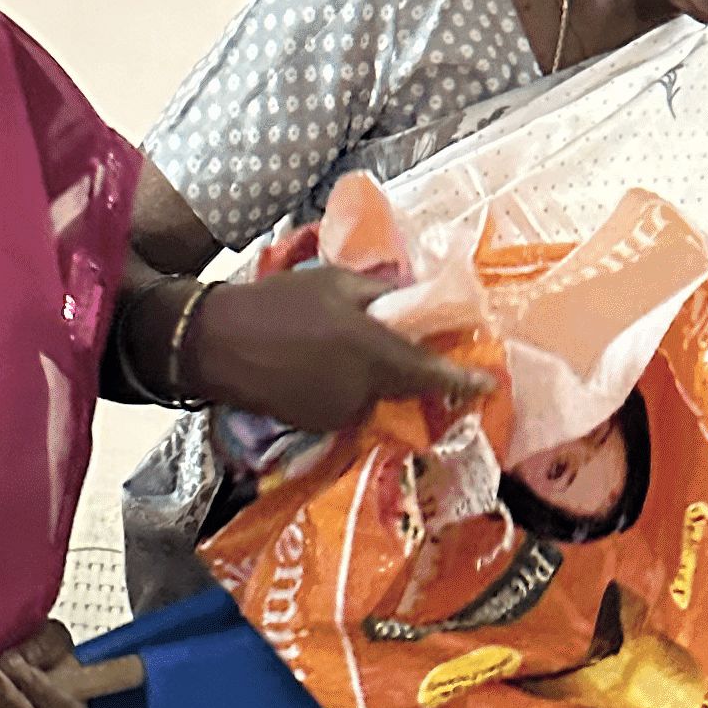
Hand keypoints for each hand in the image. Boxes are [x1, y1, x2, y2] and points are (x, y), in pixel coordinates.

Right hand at [191, 265, 492, 440]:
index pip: (431, 373)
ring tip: (334, 346)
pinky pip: (346, 405)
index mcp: (375, 352)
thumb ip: (381, 294)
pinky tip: (315, 365)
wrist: (219, 343)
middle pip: (403, 384)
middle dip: (406, 367)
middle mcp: (365, 390)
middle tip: (389, 340)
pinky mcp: (319, 424)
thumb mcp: (336, 283)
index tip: (488, 385)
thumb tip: (412, 296)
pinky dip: (343, 388)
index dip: (463, 381)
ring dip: (369, 376)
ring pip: (373, 395)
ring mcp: (341, 412)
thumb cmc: (280, 303)